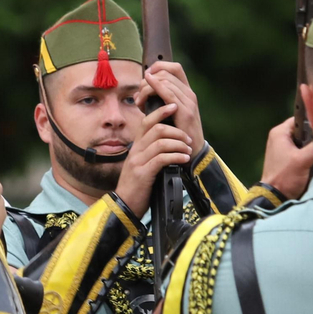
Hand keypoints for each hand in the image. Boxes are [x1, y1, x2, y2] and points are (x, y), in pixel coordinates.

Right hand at [115, 103, 193, 217]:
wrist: (124, 207)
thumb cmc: (137, 186)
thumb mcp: (143, 165)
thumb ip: (152, 152)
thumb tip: (169, 142)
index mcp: (136, 147)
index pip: (147, 121)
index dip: (161, 111)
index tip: (175, 106)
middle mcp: (136, 151)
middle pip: (156, 128)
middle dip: (176, 130)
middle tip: (188, 140)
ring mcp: (138, 161)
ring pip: (160, 141)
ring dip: (179, 144)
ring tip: (188, 151)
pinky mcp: (143, 173)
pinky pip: (162, 158)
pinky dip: (176, 156)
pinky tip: (184, 160)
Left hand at [141, 62, 203, 153]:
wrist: (190, 151)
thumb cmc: (176, 133)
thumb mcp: (167, 112)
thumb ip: (157, 100)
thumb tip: (139, 91)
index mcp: (186, 92)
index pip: (175, 68)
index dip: (159, 66)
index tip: (146, 76)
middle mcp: (189, 93)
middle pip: (166, 74)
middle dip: (148, 81)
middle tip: (139, 96)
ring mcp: (189, 101)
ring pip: (164, 81)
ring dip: (147, 89)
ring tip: (140, 102)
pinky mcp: (185, 111)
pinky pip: (168, 93)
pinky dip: (155, 88)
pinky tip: (145, 90)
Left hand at [260, 118, 312, 200]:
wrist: (274, 196)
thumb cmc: (286, 176)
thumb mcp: (304, 159)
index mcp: (279, 132)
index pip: (301, 118)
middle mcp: (279, 137)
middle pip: (303, 130)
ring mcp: (281, 148)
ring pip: (303, 141)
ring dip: (311, 146)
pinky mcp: (285, 158)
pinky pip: (300, 150)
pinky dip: (307, 153)